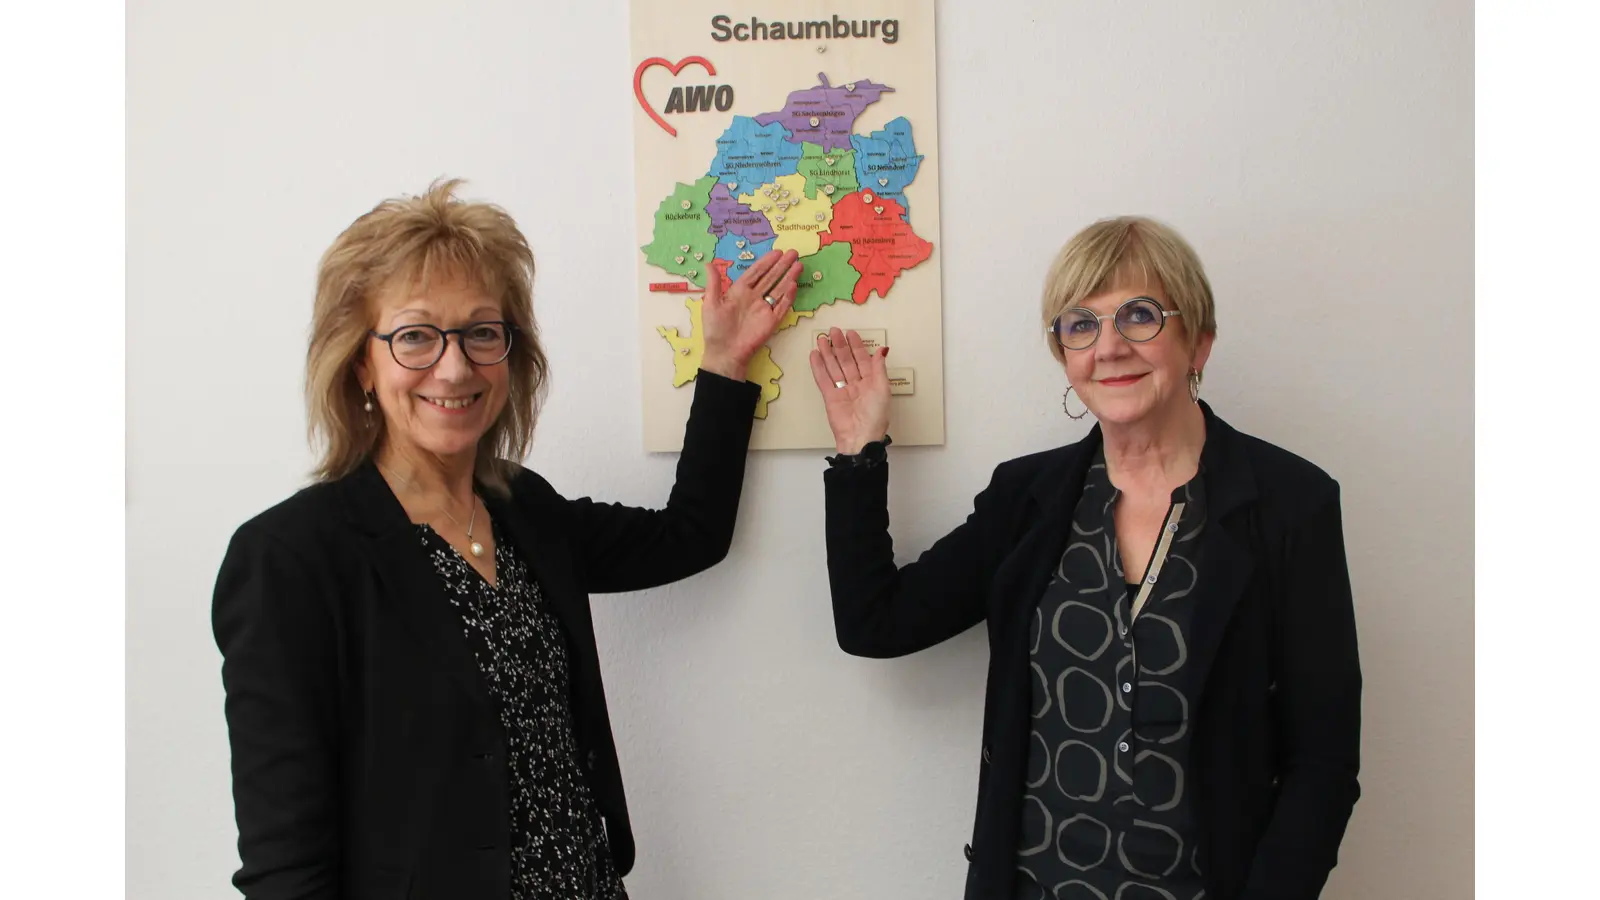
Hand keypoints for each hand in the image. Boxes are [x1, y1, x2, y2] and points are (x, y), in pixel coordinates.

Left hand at [700, 249, 800, 379]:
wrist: (725, 353)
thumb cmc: (715, 329)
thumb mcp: (711, 303)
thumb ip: (714, 283)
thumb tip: (708, 263)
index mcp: (739, 291)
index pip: (756, 273)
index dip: (766, 262)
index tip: (777, 252)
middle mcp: (754, 297)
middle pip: (771, 278)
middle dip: (782, 265)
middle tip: (793, 253)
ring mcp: (764, 309)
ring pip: (779, 289)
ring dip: (789, 277)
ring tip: (799, 265)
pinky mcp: (771, 321)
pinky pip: (782, 306)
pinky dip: (788, 297)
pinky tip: (794, 285)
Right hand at [809, 327, 890, 453]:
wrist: (860, 437)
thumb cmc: (875, 416)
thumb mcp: (882, 389)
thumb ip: (879, 368)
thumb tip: (882, 349)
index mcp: (871, 382)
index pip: (862, 359)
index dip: (857, 346)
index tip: (851, 333)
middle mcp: (856, 384)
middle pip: (846, 361)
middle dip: (840, 346)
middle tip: (834, 331)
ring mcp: (842, 390)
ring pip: (834, 367)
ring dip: (828, 353)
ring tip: (822, 339)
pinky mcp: (830, 397)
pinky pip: (823, 379)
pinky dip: (818, 367)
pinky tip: (815, 355)